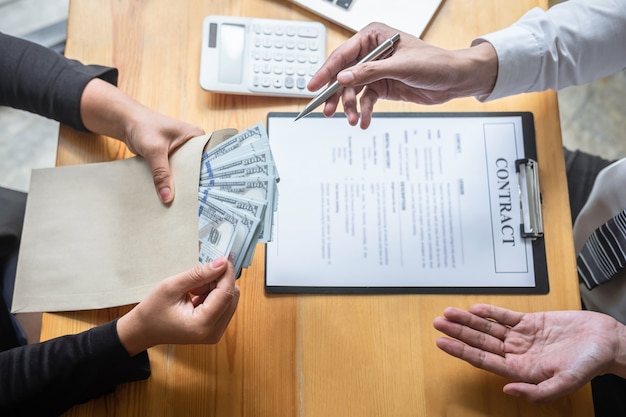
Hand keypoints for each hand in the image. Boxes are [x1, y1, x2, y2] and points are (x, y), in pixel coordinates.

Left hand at [80, 78, 204, 202]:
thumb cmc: (143, 127)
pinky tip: (170, 196)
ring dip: (180, 185)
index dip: (206, 177)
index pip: (207, 160)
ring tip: (182, 203)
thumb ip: (161, 174)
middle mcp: (192, 144)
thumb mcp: (154, 151)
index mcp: (196, 136)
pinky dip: (170, 183)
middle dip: (192, 185)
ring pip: (184, 173)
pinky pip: (174, 173)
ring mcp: (182, 152)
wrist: (126, 122)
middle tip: (193, 204)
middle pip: (196, 169)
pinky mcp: (172, 158)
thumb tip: (166, 197)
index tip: (205, 195)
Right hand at [116, 257, 239, 355]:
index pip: (226, 294)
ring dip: (215, 288)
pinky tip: (197, 296)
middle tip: (197, 279)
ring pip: (230, 299)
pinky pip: (224, 304)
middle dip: (218, 282)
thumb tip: (222, 263)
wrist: (144, 330)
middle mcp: (214, 332)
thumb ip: (199, 274)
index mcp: (202, 324)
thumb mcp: (172, 286)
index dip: (227, 273)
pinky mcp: (216, 329)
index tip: (226, 257)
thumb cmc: (153, 311)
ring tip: (193, 291)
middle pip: (231, 296)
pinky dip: (213, 295)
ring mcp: (216, 332)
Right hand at [307, 22, 497, 128]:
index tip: (313, 87)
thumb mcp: (401, 67)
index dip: (326, 71)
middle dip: (337, 95)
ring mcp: (375, 70)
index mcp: (373, 36)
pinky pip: (365, 101)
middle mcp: (371, 53)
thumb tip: (343, 77)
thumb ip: (370, 72)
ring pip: (353, 90)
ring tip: (352, 120)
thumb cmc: (435, 63)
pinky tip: (363, 122)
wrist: (454, 80)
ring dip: (351, 106)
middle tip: (328, 110)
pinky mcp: (382, 86)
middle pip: (343, 74)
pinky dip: (363, 112)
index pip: (343, 54)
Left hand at [433, 304, 625, 402]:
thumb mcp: (565, 383)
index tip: (442, 343)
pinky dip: (490, 312)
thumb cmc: (590, 365)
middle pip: (480, 342)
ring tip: (449, 313)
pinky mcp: (531, 322)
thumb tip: (507, 390)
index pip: (483, 360)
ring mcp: (523, 337)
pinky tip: (475, 308)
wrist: (607, 342)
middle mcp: (518, 353)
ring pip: (488, 327)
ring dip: (469, 320)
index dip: (461, 351)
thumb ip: (536, 391)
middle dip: (458, 333)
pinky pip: (505, 317)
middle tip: (438, 323)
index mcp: (521, 370)